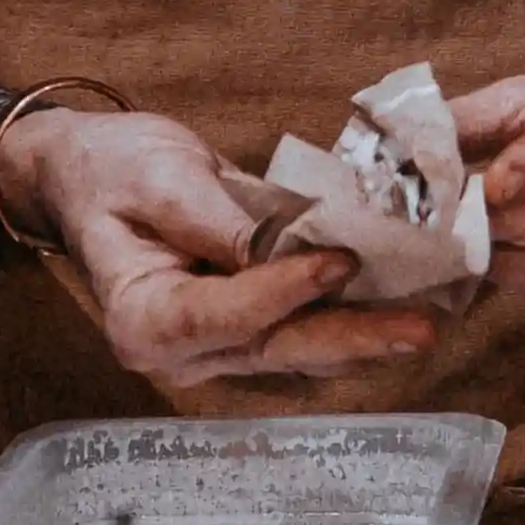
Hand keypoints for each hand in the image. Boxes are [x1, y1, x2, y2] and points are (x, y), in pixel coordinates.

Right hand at [0, 101, 445, 391]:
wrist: (90, 175)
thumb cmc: (111, 170)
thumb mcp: (157, 177)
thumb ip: (219, 221)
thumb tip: (289, 246)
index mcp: (143, 320)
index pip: (223, 314)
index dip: (284, 291)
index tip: (340, 261)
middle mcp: (181, 353)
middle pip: (277, 349)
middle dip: (354, 337)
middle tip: (423, 328)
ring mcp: (216, 350)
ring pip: (301, 350)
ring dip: (368, 335)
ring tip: (433, 319)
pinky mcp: (246, 332)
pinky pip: (305, 332)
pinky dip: (355, 319)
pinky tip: (409, 304)